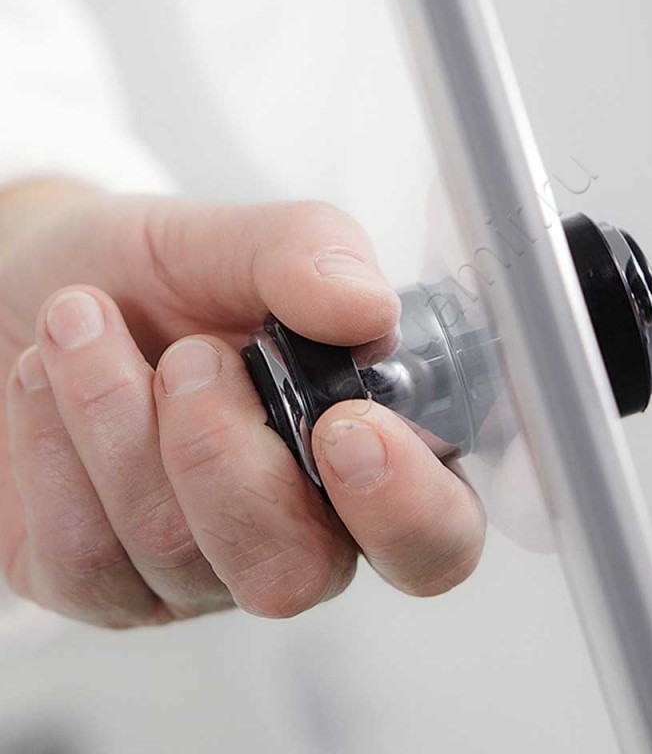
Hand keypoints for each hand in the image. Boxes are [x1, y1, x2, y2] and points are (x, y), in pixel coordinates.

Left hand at [0, 180, 484, 627]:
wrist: (38, 288)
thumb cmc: (159, 276)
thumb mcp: (239, 240)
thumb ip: (315, 258)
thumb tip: (369, 312)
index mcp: (365, 457)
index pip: (435, 539)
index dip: (406, 509)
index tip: (345, 424)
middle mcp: (294, 532)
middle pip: (294, 575)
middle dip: (225, 455)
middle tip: (191, 355)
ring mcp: (199, 572)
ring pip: (175, 552)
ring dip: (117, 418)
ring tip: (85, 325)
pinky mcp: (105, 587)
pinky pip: (82, 558)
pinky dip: (55, 446)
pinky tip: (49, 378)